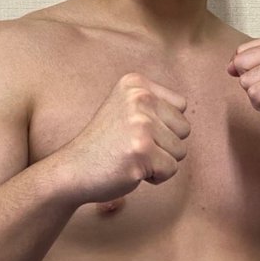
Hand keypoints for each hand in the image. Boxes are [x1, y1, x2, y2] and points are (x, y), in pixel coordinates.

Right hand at [61, 73, 190, 203]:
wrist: (73, 169)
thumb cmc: (105, 143)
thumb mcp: (126, 107)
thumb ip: (154, 103)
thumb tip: (186, 112)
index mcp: (135, 84)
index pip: (181, 105)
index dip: (165, 125)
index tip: (137, 130)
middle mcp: (139, 99)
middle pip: (184, 128)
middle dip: (165, 144)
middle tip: (134, 146)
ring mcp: (140, 125)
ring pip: (180, 151)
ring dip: (160, 161)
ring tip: (133, 157)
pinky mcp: (142, 152)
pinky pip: (171, 169)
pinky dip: (156, 176)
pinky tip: (132, 169)